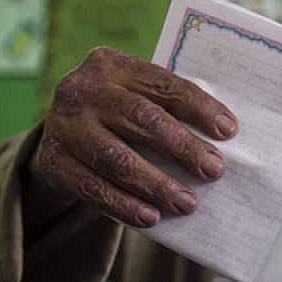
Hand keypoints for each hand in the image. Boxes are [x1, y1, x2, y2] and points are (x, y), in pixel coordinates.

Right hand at [26, 48, 238, 230]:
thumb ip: (167, 109)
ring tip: (187, 203)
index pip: (160, 84)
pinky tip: (151, 217)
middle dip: (181, 147)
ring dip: (156, 184)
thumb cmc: (116, 117)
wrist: (61, 139)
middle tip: (214, 170)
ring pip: (115, 158)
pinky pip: (93, 188)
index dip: (197, 107)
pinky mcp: (52, 162)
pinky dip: (124, 205)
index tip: (229, 131)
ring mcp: (62, 125)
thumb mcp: (134, 99)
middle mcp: (81, 89)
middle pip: (139, 118)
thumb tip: (222, 137)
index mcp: (109, 64)